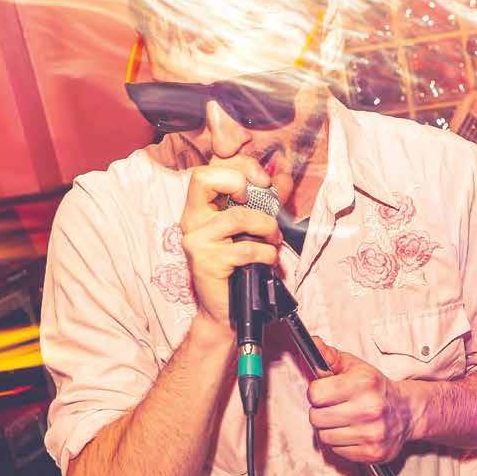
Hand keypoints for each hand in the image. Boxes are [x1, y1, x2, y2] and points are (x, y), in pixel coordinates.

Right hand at [179, 155, 281, 331]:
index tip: (263, 179)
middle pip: (204, 178)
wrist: (227, 310)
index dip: (239, 165)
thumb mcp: (255, 227)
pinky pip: (245, 249)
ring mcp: (196, 240)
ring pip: (236, 216)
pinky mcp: (205, 261)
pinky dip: (266, 254)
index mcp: (201, 207)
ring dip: (266, 227)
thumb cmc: (241, 266)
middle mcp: (192, 220)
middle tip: (260, 199)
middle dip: (240, 179)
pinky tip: (267, 262)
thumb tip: (284, 171)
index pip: (209, 169)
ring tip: (272, 240)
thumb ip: (267, 198)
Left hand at [307, 338, 413, 462]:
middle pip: (316, 418)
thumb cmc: (375, 388)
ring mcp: (372, 433)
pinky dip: (341, 443)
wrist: (406, 411)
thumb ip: (330, 356)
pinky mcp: (372, 453)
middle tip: (334, 407)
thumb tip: (313, 343)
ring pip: (324, 437)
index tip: (325, 392)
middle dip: (321, 412)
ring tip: (344, 420)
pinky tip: (353, 432)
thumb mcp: (355, 367)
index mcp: (363, 384)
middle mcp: (369, 409)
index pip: (315, 394)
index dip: (317, 392)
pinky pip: (337, 451)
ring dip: (330, 429)